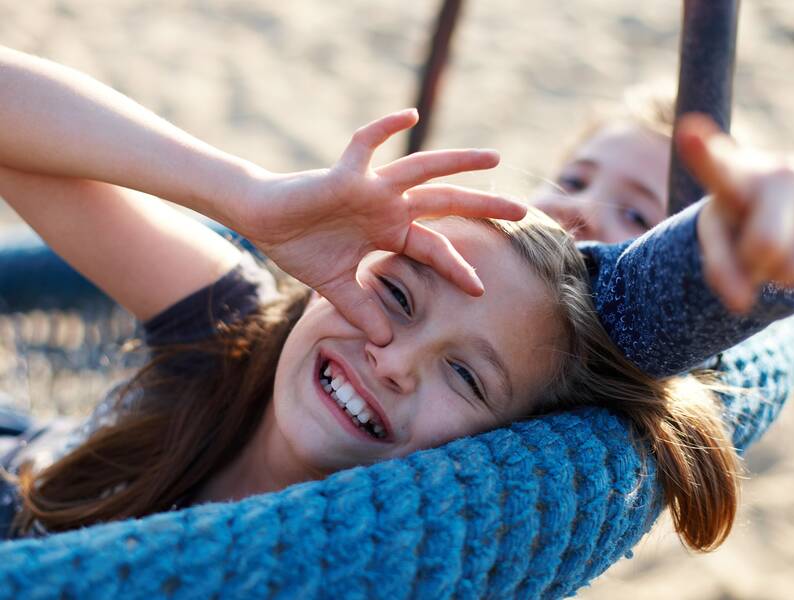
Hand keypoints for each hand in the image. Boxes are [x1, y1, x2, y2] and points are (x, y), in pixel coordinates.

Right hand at [234, 109, 526, 343]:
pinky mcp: (344, 176)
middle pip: (446, 204)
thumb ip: (361, 309)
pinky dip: (385, 128)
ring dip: (458, 163)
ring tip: (496, 159)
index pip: (434, 248)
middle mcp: (388, 206)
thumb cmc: (299, 246)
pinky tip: (410, 115)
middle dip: (484, 208)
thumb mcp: (336, 286)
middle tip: (525, 211)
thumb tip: (383, 343)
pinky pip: (366, 144)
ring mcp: (370, 189)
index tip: (479, 288)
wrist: (263, 222)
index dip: (456, 267)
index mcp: (389, 231)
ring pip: (422, 170)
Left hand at [677, 113, 793, 311]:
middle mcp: (777, 173)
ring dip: (782, 274)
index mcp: (732, 177)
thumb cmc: (741, 219)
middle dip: (756, 263)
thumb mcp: (719, 236)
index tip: (686, 132)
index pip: (714, 166)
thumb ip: (720, 271)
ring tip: (781, 245)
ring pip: (792, 271)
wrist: (790, 197)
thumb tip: (741, 304)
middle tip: (754, 247)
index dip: (701, 151)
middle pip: (764, 246)